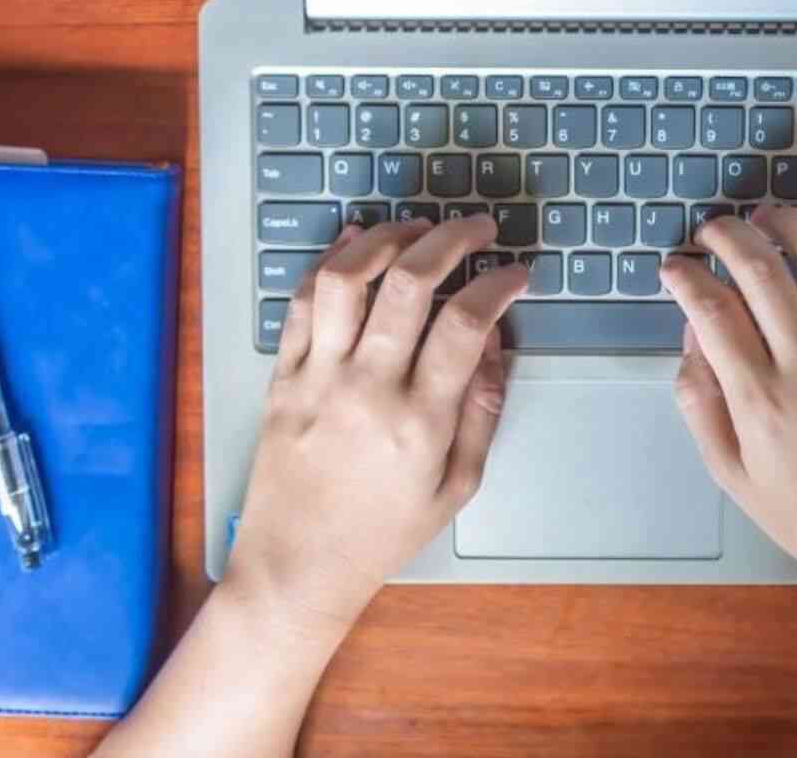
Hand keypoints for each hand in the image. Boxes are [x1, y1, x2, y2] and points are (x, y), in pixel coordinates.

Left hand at [224, 215, 527, 637]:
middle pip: (409, 283)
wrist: (295, 569)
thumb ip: (482, 412)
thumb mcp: (457, 488)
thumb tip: (496, 343)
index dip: (497, 283)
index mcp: (419, 422)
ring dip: (386, 238)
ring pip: (346, 278)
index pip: (465, 323)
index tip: (515, 272)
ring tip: (416, 228)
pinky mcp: (281, 377)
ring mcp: (317, 378)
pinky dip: (329, 261)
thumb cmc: (383, 535)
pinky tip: (356, 242)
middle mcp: (367, 389)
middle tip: (476, 228)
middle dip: (451, 239)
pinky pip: (300, 302)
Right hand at [659, 206, 796, 598]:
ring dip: (789, 225)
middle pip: (761, 272)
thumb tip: (689, 339)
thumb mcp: (731, 474)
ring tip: (764, 214)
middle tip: (710, 229)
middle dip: (727, 237)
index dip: (685, 277)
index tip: (673, 266)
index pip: (712, 312)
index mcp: (760, 401)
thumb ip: (699, 405)